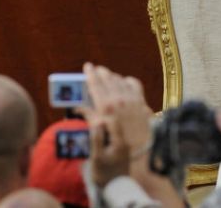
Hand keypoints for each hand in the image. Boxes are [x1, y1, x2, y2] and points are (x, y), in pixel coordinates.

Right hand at [78, 63, 153, 184]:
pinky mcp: (142, 103)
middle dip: (101, 72)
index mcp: (106, 107)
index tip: (87, 66)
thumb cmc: (116, 150)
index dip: (90, 73)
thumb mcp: (97, 137)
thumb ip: (90, 119)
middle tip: (96, 70)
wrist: (140, 156)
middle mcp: (119, 100)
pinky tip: (124, 82)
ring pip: (120, 79)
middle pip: (108, 78)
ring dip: (112, 76)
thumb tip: (79, 107)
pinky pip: (135, 84)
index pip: (96, 84)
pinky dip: (128, 80)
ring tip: (107, 76)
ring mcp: (132, 100)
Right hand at [85, 114, 129, 187]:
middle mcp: (123, 141)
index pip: (111, 122)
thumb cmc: (105, 174)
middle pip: (113, 124)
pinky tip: (97, 137)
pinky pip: (113, 137)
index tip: (87, 117)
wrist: (116, 188)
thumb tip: (96, 123)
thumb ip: (97, 139)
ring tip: (90, 127)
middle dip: (100, 120)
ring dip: (102, 127)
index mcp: (119, 141)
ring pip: (113, 130)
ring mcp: (123, 146)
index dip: (99, 117)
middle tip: (86, 118)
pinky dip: (105, 135)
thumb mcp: (97, 157)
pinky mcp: (121, 151)